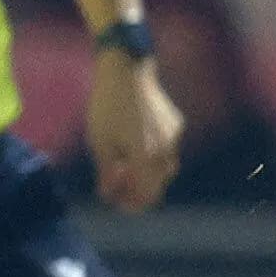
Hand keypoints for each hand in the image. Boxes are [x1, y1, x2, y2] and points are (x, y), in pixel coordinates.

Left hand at [85, 46, 183, 212]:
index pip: (147, 196)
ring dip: (145, 173)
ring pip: (164, 168)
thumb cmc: (107, 107)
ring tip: (121, 166)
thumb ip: (106, 173)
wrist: (127, 72)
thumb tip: (108, 195)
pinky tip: (132, 145)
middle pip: (157, 185)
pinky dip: (151, 156)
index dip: (132, 204)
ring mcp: (174, 136)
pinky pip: (166, 148)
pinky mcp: (175, 124)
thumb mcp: (99, 143)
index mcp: (146, 157)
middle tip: (115, 187)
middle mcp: (166, 150)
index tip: (115, 202)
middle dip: (136, 190)